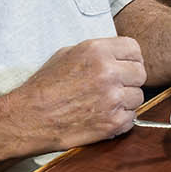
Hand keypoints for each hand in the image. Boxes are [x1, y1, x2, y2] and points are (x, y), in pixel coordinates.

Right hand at [6, 37, 145, 152]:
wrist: (29, 117)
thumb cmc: (45, 86)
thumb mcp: (67, 54)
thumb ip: (98, 52)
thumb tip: (117, 53)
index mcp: (98, 51)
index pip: (135, 49)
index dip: (130, 59)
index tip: (124, 66)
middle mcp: (108, 72)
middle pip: (141, 73)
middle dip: (130, 80)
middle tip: (115, 87)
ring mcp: (113, 98)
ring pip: (138, 97)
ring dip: (126, 101)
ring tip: (104, 103)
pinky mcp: (113, 122)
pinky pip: (132, 118)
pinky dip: (121, 119)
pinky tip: (102, 116)